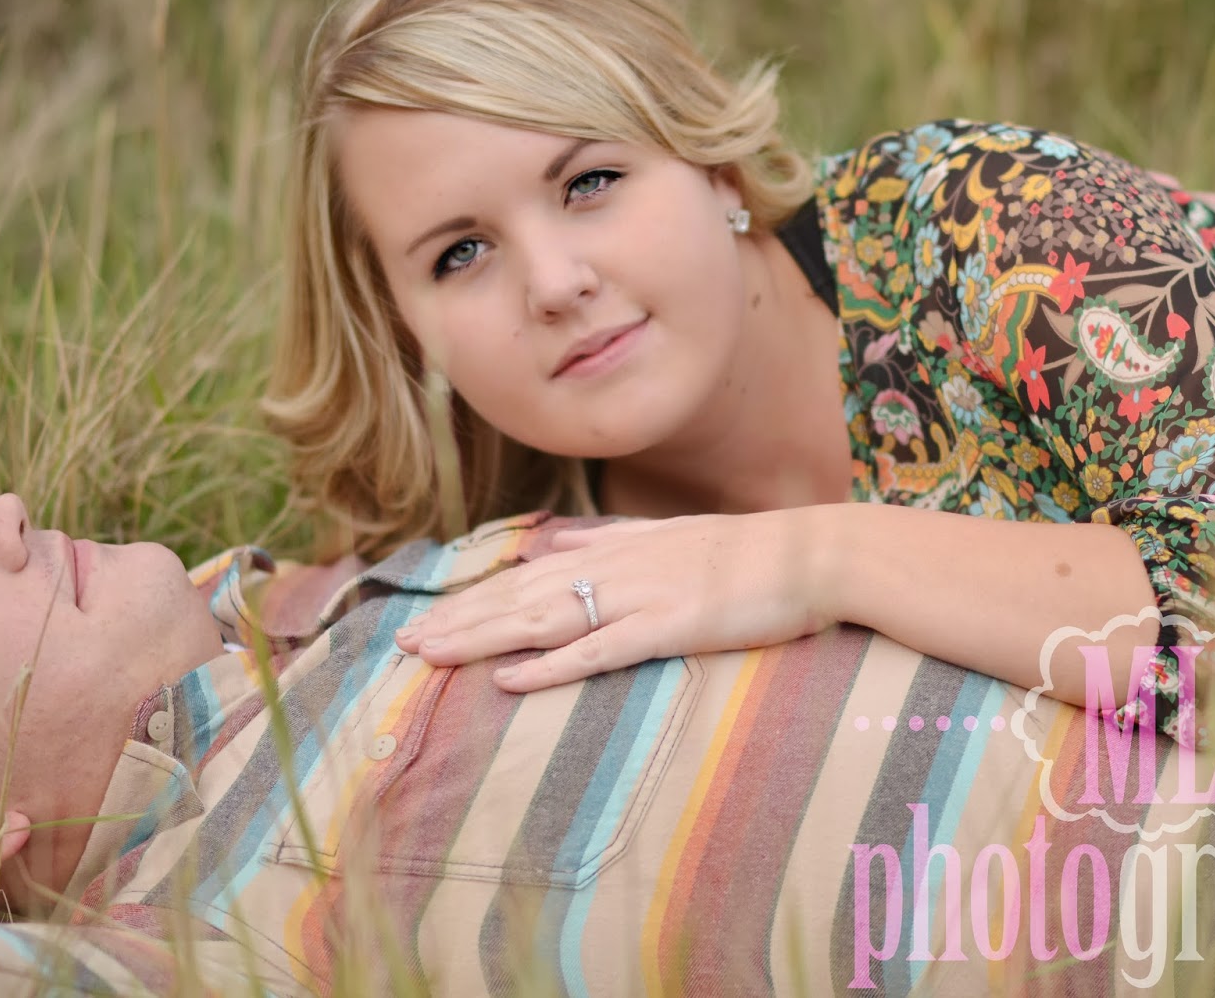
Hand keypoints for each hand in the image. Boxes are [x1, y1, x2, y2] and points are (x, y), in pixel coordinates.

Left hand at [393, 510, 836, 690]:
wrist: (812, 554)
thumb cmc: (748, 552)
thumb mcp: (669, 535)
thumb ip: (608, 541)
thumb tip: (554, 546)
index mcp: (615, 549)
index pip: (528, 578)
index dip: (473, 599)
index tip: (426, 616)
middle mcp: (616, 569)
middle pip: (521, 598)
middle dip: (458, 620)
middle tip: (402, 644)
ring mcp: (640, 597)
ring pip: (543, 620)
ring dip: (482, 637)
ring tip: (430, 655)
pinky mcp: (668, 627)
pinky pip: (598, 651)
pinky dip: (550, 666)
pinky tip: (510, 678)